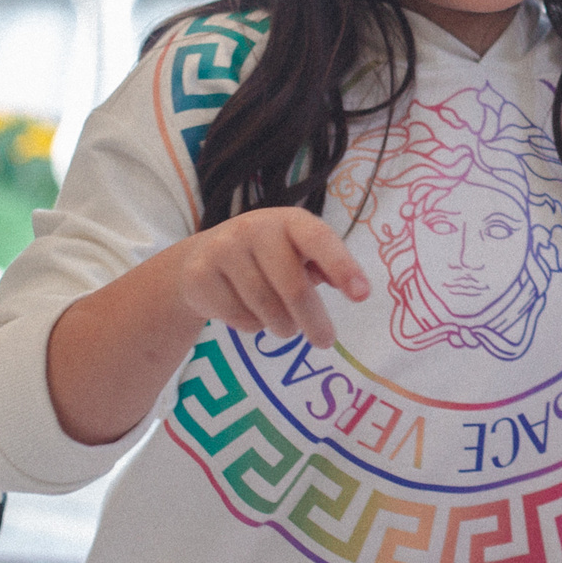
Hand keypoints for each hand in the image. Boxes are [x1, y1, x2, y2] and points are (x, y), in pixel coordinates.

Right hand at [174, 206, 369, 346]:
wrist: (199, 260)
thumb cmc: (264, 257)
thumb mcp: (294, 252)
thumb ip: (322, 265)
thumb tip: (354, 286)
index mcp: (289, 221)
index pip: (319, 239)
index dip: (341, 266)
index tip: (362, 295)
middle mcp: (255, 228)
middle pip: (293, 286)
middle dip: (313, 320)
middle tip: (325, 342)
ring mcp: (224, 249)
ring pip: (266, 308)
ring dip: (282, 326)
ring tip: (284, 324)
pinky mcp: (200, 275)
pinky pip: (238, 317)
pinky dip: (251, 326)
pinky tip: (248, 313)